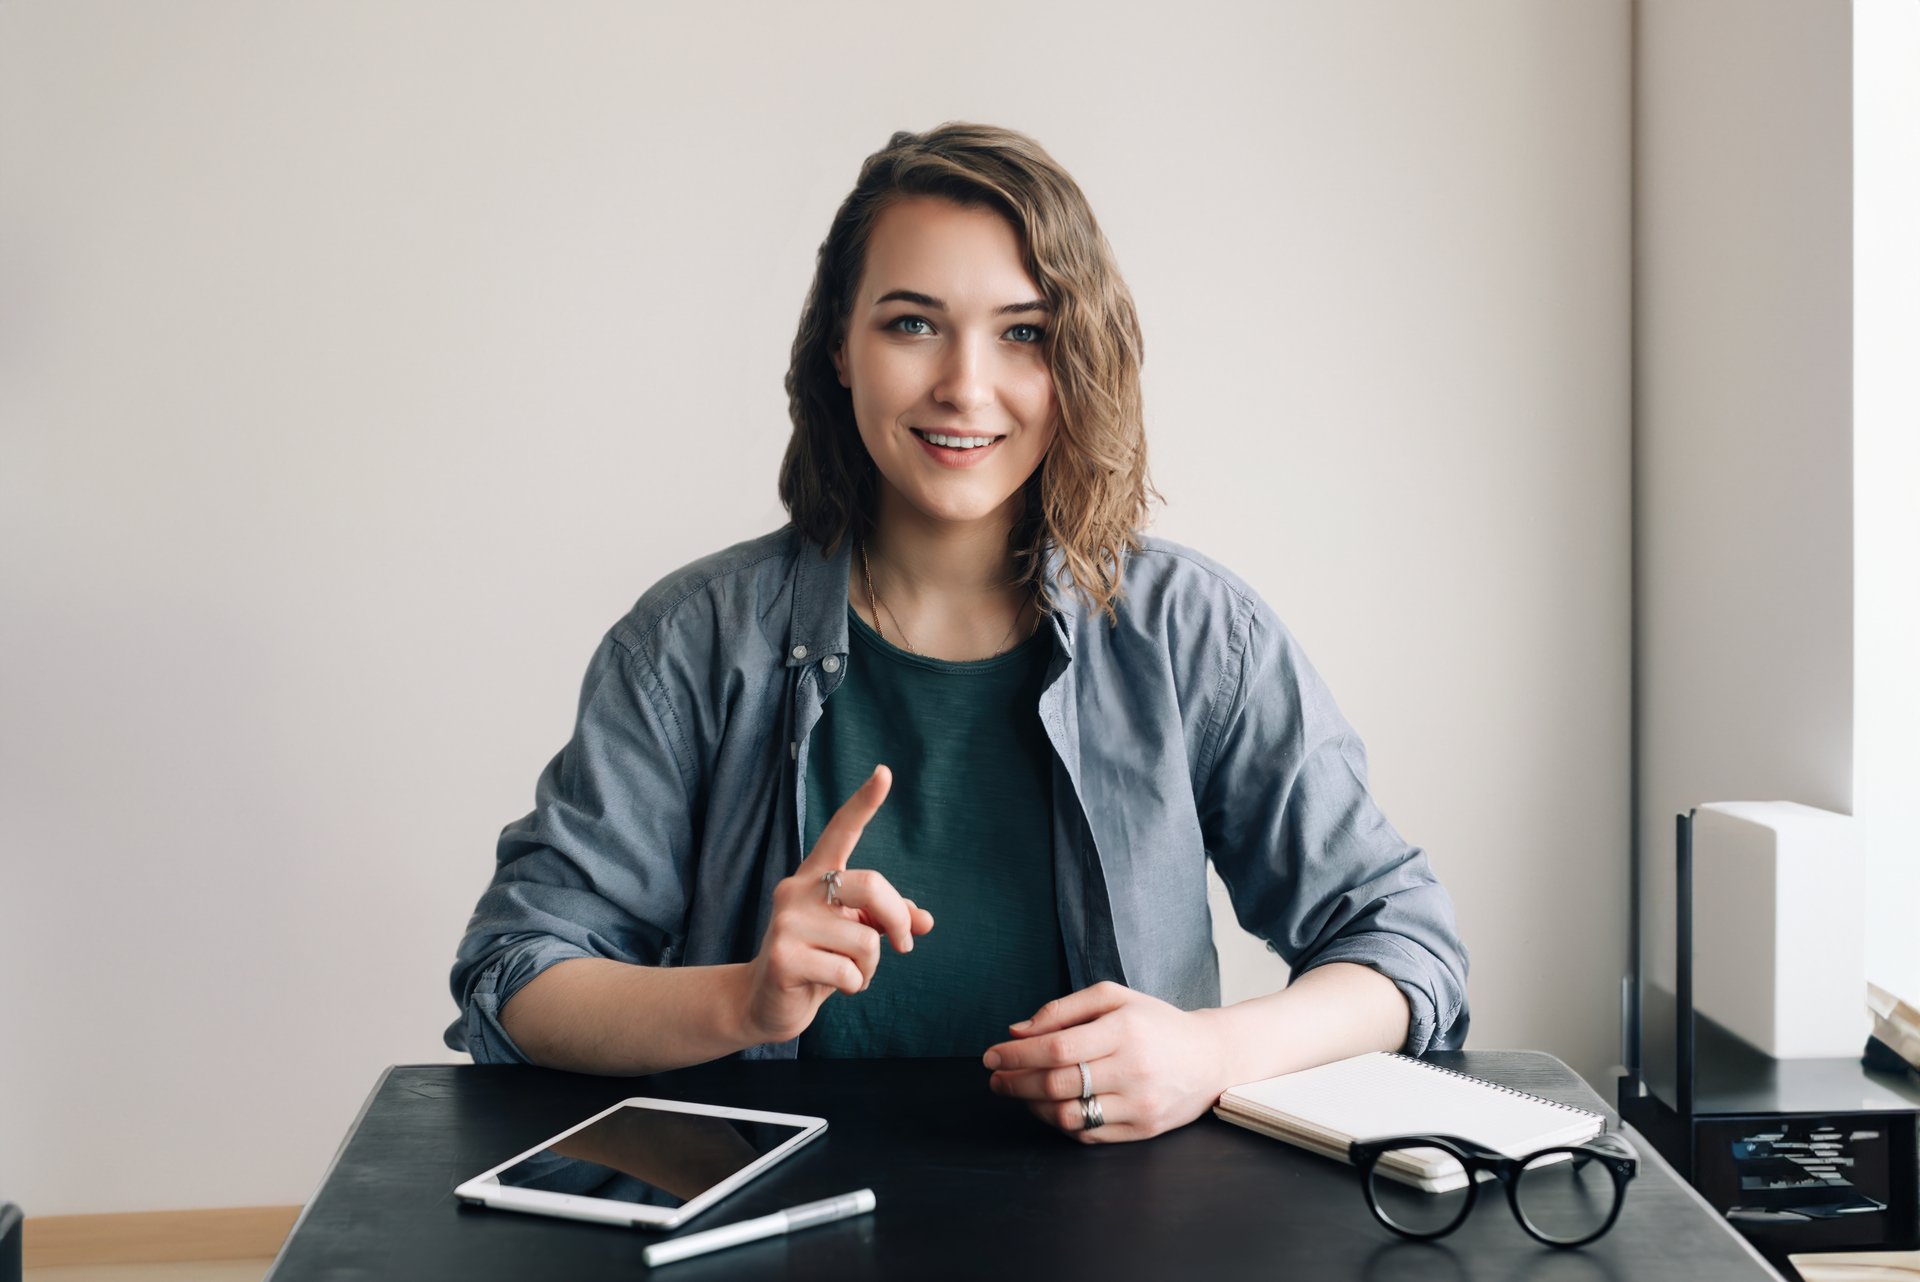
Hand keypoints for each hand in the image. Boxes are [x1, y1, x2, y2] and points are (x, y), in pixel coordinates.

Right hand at [735, 765, 933, 1044]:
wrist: (764, 1001)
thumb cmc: (818, 960)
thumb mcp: (855, 933)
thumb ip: (888, 920)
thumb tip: (926, 921)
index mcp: (815, 876)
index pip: (841, 831)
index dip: (864, 803)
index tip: (885, 773)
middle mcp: (797, 889)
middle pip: (870, 885)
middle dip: (897, 919)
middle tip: (904, 945)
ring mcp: (786, 922)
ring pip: (865, 939)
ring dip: (870, 966)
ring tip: (851, 973)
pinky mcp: (784, 958)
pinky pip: (849, 972)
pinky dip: (855, 986)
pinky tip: (834, 988)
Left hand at [982, 982, 1229, 1143]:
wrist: (1211, 1058)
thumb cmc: (1155, 1023)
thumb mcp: (1114, 998)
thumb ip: (1063, 1009)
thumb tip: (1017, 1031)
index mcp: (1124, 1029)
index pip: (1057, 1047)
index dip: (1016, 1054)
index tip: (991, 1055)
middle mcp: (1133, 1068)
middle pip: (1057, 1082)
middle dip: (1015, 1081)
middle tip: (994, 1078)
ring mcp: (1139, 1103)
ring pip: (1069, 1114)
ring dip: (1032, 1106)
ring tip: (1019, 1092)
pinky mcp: (1143, 1129)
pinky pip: (1088, 1134)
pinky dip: (1059, 1122)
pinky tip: (1049, 1107)